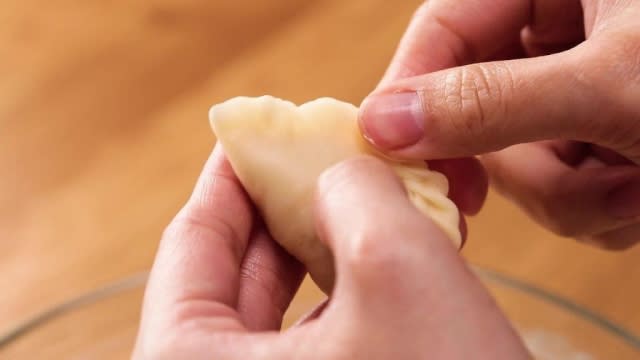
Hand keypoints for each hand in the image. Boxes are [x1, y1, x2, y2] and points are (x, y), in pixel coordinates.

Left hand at [133, 145, 528, 358]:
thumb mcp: (402, 272)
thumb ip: (357, 193)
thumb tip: (342, 170)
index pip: (193, 246)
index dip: (230, 176)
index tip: (255, 131)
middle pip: (234, 278)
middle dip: (282, 208)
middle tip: (317, 156)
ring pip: (280, 312)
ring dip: (322, 250)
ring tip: (359, 202)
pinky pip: (314, 344)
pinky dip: (344, 297)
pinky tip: (380, 262)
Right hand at [358, 0, 639, 247]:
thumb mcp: (608, 86)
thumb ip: (491, 102)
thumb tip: (381, 124)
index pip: (444, 28)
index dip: (411, 93)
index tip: (394, 160)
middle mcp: (558, 38)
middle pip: (474, 111)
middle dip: (522, 164)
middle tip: (556, 185)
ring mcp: (574, 95)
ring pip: (516, 163)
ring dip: (568, 194)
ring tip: (632, 187)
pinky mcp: (594, 141)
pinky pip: (557, 191)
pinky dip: (596, 209)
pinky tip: (638, 194)